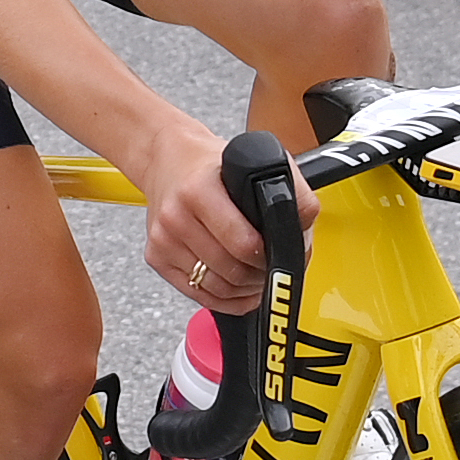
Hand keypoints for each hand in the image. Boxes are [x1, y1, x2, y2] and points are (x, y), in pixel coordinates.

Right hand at [138, 129, 278, 319]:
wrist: (168, 160)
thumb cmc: (212, 164)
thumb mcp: (256, 163)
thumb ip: (289, 192)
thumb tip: (302, 232)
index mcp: (198, 190)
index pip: (243, 243)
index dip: (269, 256)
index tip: (280, 253)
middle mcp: (176, 217)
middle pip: (231, 271)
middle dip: (260, 275)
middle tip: (272, 267)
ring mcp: (164, 241)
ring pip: (217, 288)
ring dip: (245, 290)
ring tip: (257, 277)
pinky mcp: (157, 257)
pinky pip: (198, 295)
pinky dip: (225, 300)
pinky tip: (240, 290)